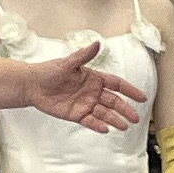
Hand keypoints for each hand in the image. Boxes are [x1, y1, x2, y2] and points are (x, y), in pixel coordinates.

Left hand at [16, 46, 146, 134]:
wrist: (31, 85)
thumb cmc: (48, 71)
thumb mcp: (67, 63)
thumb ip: (84, 56)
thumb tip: (97, 43)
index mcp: (94, 78)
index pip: (117, 84)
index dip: (130, 91)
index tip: (142, 98)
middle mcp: (92, 92)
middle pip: (114, 102)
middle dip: (126, 109)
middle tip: (136, 118)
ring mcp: (85, 104)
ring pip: (104, 113)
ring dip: (115, 119)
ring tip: (124, 126)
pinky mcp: (76, 115)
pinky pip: (90, 122)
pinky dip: (98, 125)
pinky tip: (106, 129)